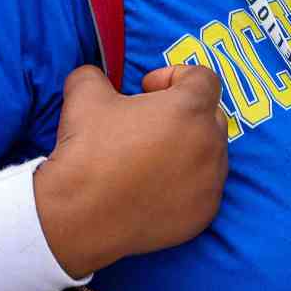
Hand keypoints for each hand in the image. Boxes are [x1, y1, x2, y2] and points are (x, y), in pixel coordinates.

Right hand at [34, 65, 227, 275]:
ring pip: (211, 153)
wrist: (78, 217)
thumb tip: (99, 78)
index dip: (174, 76)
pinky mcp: (204, 214)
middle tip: (149, 122)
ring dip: (189, 146)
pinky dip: (187, 182)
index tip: (147, 89)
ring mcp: (210, 183)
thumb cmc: (87, 150)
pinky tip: (154, 186)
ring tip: (152, 156)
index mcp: (189, 108)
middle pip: (212, 115)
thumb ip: (98, 73)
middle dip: (185, 111)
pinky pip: (205, 187)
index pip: (203, 78)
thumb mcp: (85, 93)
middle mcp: (210, 144)